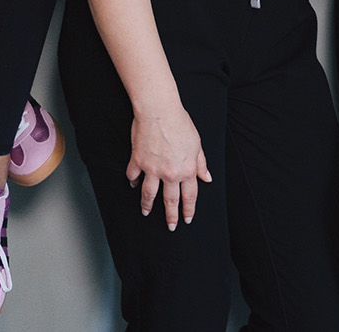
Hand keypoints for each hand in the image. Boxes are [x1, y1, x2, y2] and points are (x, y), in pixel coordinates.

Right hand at [127, 105, 210, 230]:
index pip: (189, 196)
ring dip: (147, 205)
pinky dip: (132, 181)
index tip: (187, 219)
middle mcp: (170, 173)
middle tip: (170, 226)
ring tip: (146, 212)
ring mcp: (152, 169)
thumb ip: (201, 164)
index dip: (188, 210)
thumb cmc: (180, 123)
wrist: (159, 110)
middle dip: (171, 216)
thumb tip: (207, 178)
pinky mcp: (138, 161)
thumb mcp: (197, 144)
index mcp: (187, 170)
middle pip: (170, 201)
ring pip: (149, 194)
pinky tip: (132, 184)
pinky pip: (133, 175)